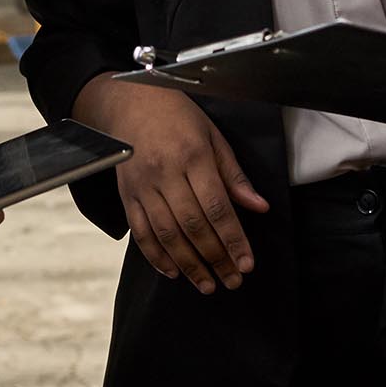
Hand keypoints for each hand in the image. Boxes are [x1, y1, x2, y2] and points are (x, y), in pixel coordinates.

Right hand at [71, 77, 268, 292]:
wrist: (130, 102)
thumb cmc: (177, 116)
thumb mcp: (213, 136)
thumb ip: (234, 175)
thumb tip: (259, 207)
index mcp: (193, 155)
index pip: (217, 207)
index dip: (233, 239)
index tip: (246, 263)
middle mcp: (165, 172)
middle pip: (193, 226)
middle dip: (215, 258)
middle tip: (232, 280)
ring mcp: (142, 186)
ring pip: (167, 234)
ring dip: (189, 265)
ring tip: (207, 284)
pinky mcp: (126, 195)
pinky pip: (140, 232)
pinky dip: (156, 256)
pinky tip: (173, 271)